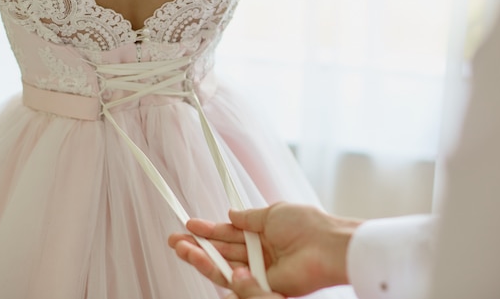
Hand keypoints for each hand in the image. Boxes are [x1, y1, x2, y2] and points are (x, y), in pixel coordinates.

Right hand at [169, 202, 361, 296]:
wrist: (326, 246)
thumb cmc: (306, 225)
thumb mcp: (273, 213)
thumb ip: (248, 217)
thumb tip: (230, 213)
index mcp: (262, 233)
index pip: (229, 232)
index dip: (208, 229)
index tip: (188, 223)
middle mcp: (258, 252)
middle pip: (221, 250)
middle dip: (197, 245)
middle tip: (174, 239)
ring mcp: (259, 270)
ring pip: (223, 266)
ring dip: (200, 257)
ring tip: (181, 248)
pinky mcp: (261, 286)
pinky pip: (235, 282)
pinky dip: (218, 272)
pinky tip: (201, 260)